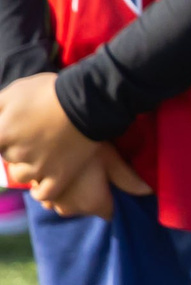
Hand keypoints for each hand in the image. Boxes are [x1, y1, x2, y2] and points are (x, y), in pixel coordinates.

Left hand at [0, 73, 99, 199]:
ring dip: (25, 168)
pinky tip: (41, 184)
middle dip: (16, 148)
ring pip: (21, 176)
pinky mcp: (61, 175)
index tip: (10, 132)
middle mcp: (18, 152)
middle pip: (8, 157)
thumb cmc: (50, 92)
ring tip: (37, 157)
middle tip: (31, 136)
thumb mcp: (15, 90)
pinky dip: (40, 192)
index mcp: (3, 132)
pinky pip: (44, 194)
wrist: (89, 101)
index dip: (2, 137)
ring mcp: (40, 166)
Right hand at [31, 143, 146, 219]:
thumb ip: (128, 179)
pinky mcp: (36, 191)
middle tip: (93, 174)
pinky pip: (50, 196)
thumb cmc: (88, 146)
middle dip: (91, 197)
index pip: (109, 213)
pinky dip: (55, 189)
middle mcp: (70, 209)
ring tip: (76, 172)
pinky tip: (60, 171)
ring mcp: (51, 202)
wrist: (51, 133)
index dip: (111, 200)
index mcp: (93, 204)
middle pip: (87, 209)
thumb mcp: (112, 160)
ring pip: (67, 204)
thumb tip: (148, 192)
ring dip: (71, 194)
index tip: (111, 186)